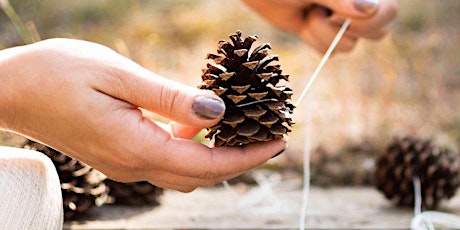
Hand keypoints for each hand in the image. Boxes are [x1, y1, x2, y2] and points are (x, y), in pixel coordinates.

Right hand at [0, 38, 285, 191]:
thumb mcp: (120, 76)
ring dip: (216, 155)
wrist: (11, 89)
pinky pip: (166, 161)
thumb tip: (218, 113)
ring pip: (186, 172)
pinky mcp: (118, 154)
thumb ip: (171, 99)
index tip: (277, 142)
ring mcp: (125, 163)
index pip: (208, 164)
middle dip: (239, 160)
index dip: (247, 156)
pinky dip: (191, 149)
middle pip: (202, 175)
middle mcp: (134, 164)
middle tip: (266, 137)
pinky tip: (196, 125)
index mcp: (137, 146)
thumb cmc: (58, 74)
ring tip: (239, 130)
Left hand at [242, 0, 397, 52]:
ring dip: (322, 34)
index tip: (337, 15)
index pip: (388, 12)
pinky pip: (331, 53)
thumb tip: (372, 8)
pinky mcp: (326, 34)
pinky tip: (304, 24)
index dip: (368, 21)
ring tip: (308, 14)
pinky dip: (315, 42)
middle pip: (377, 33)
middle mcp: (359, 4)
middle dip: (343, 30)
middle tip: (320, 13)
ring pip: (349, 46)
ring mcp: (343, 20)